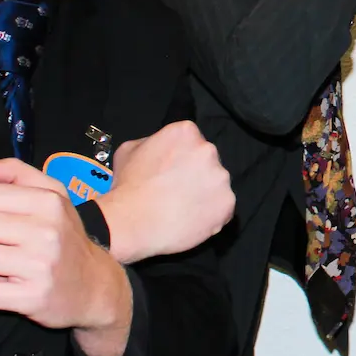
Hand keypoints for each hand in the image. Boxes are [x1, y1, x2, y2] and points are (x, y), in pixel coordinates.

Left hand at [0, 159, 133, 355]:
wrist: (95, 287)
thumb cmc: (65, 237)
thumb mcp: (52, 196)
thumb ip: (15, 173)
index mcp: (49, 202)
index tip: (5, 223)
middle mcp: (46, 231)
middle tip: (6, 247)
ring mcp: (40, 266)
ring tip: (8, 267)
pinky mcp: (32, 298)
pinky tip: (11, 288)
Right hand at [95, 120, 234, 264]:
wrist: (132, 222)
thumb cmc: (127, 186)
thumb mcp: (130, 150)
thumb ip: (151, 142)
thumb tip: (160, 147)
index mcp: (186, 132)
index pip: (191, 140)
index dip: (181, 157)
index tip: (172, 170)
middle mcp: (208, 150)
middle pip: (207, 161)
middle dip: (195, 173)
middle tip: (177, 190)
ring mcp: (221, 177)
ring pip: (216, 184)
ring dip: (204, 193)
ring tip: (183, 208)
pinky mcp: (227, 203)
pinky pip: (222, 208)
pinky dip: (210, 214)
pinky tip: (191, 219)